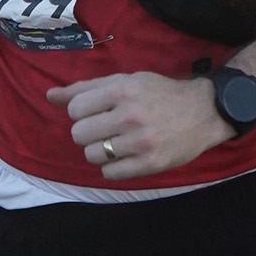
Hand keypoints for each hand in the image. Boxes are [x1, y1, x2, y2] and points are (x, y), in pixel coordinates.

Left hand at [46, 69, 223, 178]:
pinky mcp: (150, 164)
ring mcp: (141, 142)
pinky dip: (112, 167)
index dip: (81, 112)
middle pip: (79, 135)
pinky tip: (126, 156)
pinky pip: (109, 174)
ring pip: (92, 156)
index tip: (97, 112)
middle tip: (106, 129)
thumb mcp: (126, 81)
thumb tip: (49, 96)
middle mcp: (130, 116)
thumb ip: (86, 88)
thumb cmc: (160, 94)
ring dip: (99, 151)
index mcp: (122, 91)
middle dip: (88, 133)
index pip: (74, 109)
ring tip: (117, 143)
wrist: (205, 111)